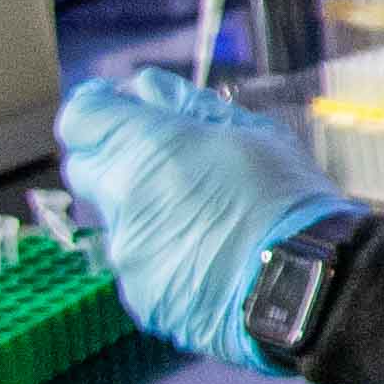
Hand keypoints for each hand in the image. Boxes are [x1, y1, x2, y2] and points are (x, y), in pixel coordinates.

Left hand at [61, 69, 324, 364]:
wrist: (303, 283)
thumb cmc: (284, 200)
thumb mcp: (250, 132)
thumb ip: (188, 107)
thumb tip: (146, 88)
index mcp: (144, 148)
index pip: (81, 117)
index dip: (99, 109)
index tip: (120, 108)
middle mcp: (120, 198)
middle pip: (85, 168)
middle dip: (114, 159)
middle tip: (166, 163)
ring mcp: (126, 251)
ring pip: (116, 220)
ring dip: (145, 211)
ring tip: (203, 219)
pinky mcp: (139, 295)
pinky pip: (139, 264)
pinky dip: (163, 255)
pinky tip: (207, 257)